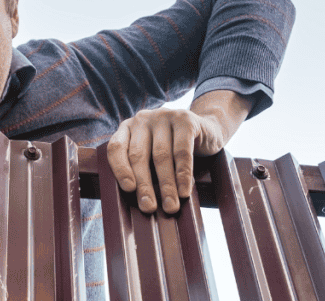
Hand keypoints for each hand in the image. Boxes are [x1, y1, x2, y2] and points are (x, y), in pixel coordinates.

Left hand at [106, 90, 251, 212]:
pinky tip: (184, 191)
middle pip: (138, 155)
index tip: (129, 189)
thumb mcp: (152, 154)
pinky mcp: (185, 120)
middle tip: (148, 207)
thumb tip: (140, 201)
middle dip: (144, 185)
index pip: (116, 148)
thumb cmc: (173, 149)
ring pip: (161, 155)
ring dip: (166, 185)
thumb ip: (143, 169)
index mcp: (127, 128)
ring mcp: (163, 116)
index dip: (120, 169)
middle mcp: (142, 119)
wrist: (207, 130)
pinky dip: (183, 175)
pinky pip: (182, 151)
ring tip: (170, 206)